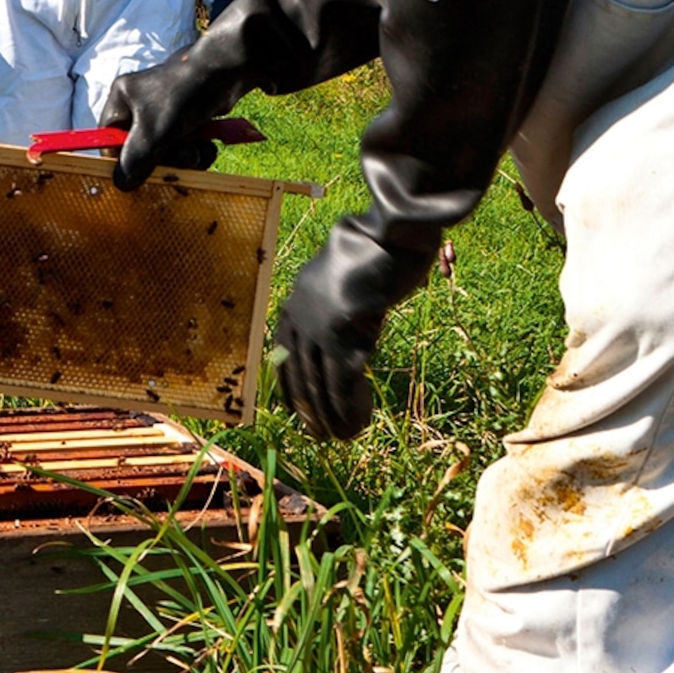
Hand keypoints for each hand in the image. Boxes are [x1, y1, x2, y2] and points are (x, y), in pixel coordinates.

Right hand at [102, 41, 241, 190]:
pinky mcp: (184, 120)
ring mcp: (163, 114)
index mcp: (122, 100)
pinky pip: (183, 147)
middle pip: (140, 150)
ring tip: (199, 151)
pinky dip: (197, 152)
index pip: (108, 138)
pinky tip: (208, 147)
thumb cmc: (186, 94)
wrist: (228, 73)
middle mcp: (139, 106)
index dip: (120, 160)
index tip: (138, 176)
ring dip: (185, 159)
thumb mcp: (156, 131)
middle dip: (165, 160)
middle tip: (184, 158)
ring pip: (165, 152)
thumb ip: (136, 160)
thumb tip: (121, 185)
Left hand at [272, 215, 430, 440]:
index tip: (293, 409)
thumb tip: (343, 332)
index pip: (283, 354)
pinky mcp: (344, 335)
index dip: (289, 385)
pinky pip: (343, 384)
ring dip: (330, 416)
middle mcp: (301, 316)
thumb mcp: (343, 278)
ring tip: (341, 437)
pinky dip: (349, 408)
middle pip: (301, 375)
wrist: (390, 235)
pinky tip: (357, 423)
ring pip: (320, 384)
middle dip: (309, 409)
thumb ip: (335, 306)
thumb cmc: (375, 251)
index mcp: (296, 302)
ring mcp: (320, 327)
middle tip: (320, 435)